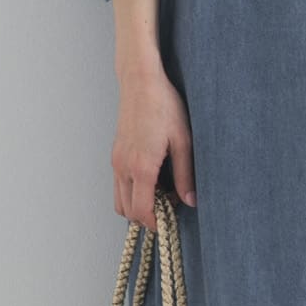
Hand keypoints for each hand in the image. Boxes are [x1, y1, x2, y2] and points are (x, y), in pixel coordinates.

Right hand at [112, 67, 195, 230]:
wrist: (141, 82)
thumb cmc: (164, 106)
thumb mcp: (183, 141)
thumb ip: (185, 175)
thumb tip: (191, 201)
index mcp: (142, 167)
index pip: (142, 211)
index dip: (156, 223)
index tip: (172, 221)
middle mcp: (124, 167)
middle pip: (128, 212)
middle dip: (148, 216)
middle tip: (171, 205)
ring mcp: (116, 161)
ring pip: (120, 201)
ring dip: (138, 205)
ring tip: (162, 193)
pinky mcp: (115, 155)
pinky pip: (119, 185)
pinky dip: (132, 192)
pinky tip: (152, 179)